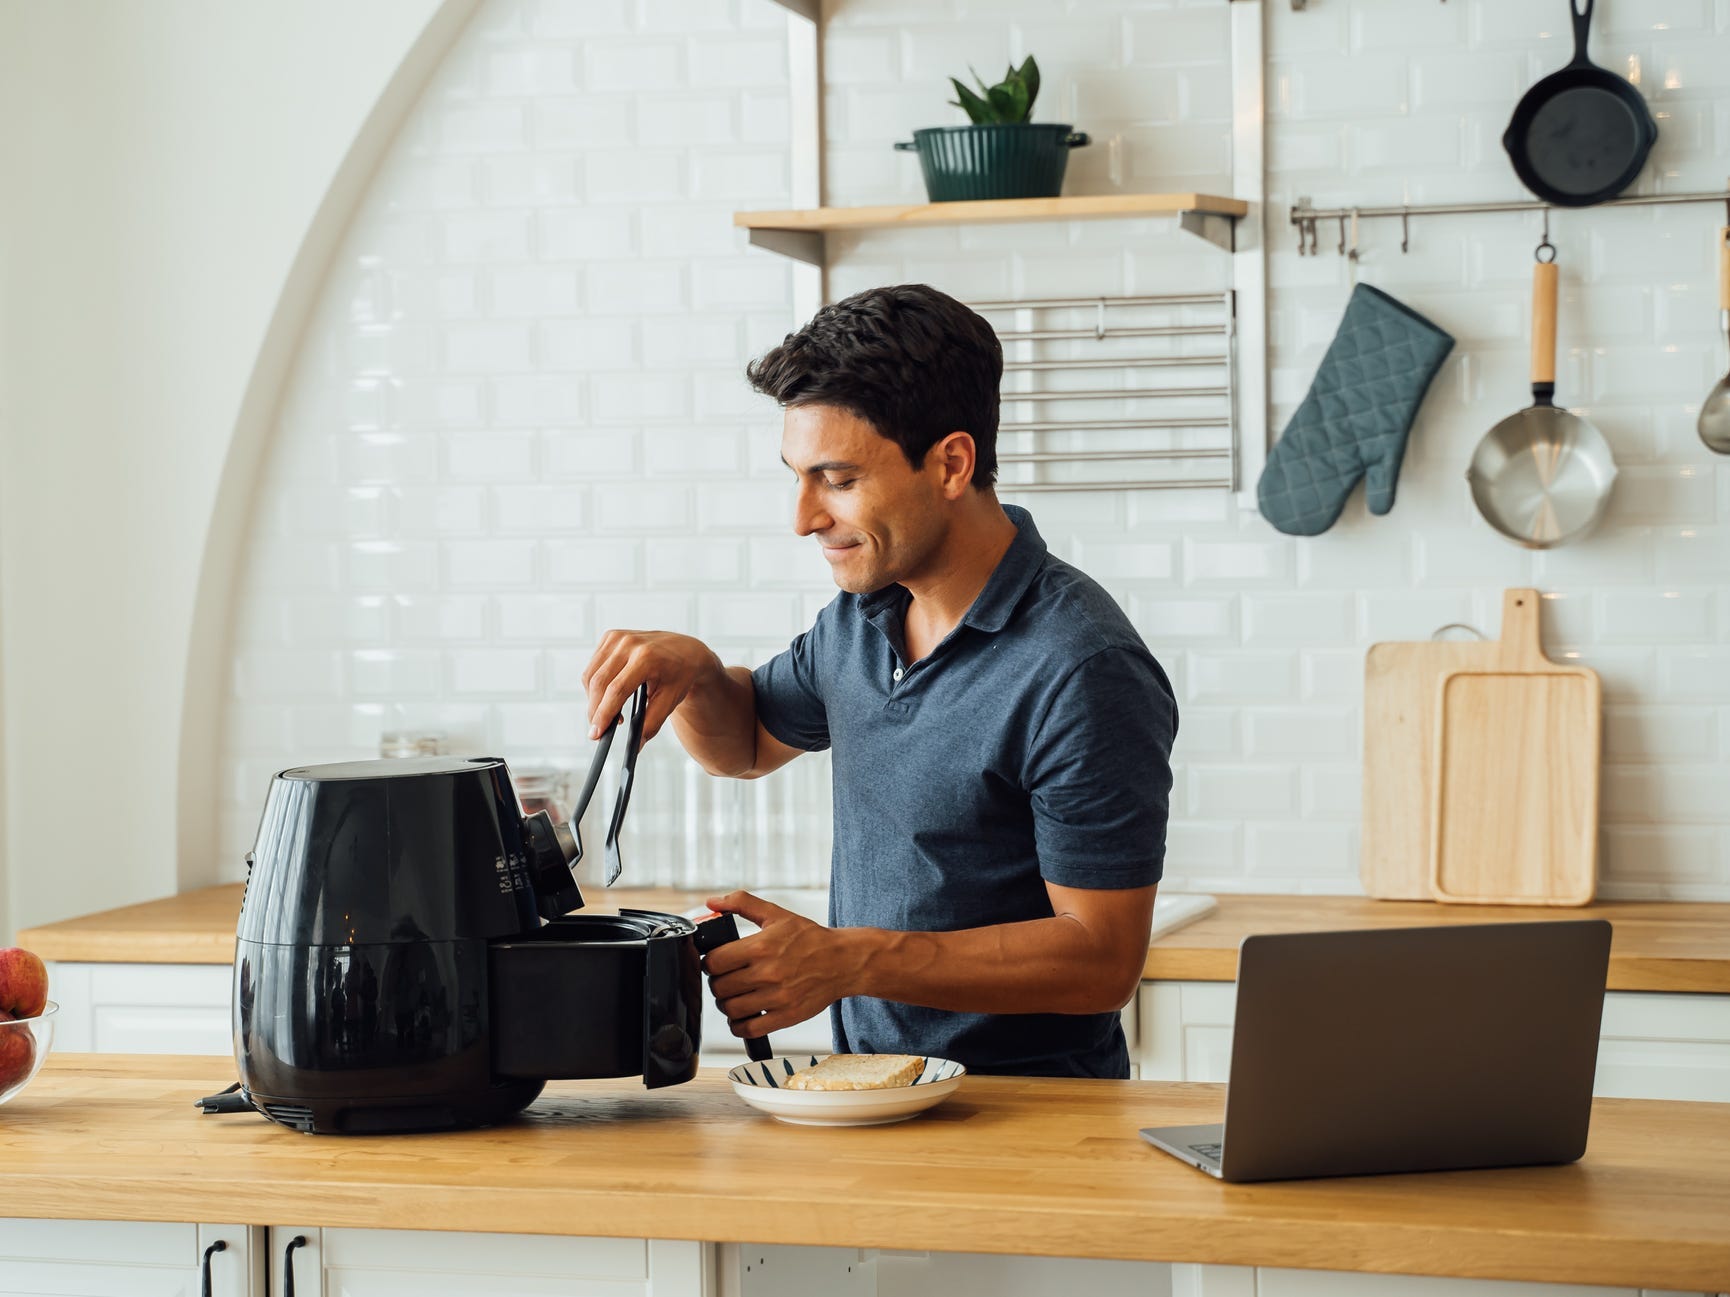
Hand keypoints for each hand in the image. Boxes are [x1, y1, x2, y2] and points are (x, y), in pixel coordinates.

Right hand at [581, 629, 721, 742]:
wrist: (687, 650)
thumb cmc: (680, 675)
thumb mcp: (671, 700)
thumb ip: (652, 723)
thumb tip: (636, 745)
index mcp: (647, 657)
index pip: (617, 690)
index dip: (604, 714)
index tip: (596, 734)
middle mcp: (630, 643)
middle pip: (599, 683)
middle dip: (595, 711)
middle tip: (597, 731)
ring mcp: (619, 637)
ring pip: (591, 675)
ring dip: (593, 699)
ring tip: (608, 714)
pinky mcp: (611, 636)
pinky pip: (594, 666)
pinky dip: (596, 685)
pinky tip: (610, 695)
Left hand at [701, 891, 859, 1038]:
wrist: (844, 961)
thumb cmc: (810, 938)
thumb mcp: (777, 914)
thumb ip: (742, 903)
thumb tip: (711, 902)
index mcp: (761, 946)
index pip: (715, 962)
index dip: (711, 963)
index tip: (717, 963)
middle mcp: (768, 973)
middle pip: (720, 987)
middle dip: (718, 983)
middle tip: (726, 979)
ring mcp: (777, 997)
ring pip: (730, 1009)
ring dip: (727, 1004)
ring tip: (734, 996)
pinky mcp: (786, 1016)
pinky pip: (749, 1029)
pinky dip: (739, 1026)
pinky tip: (743, 1016)